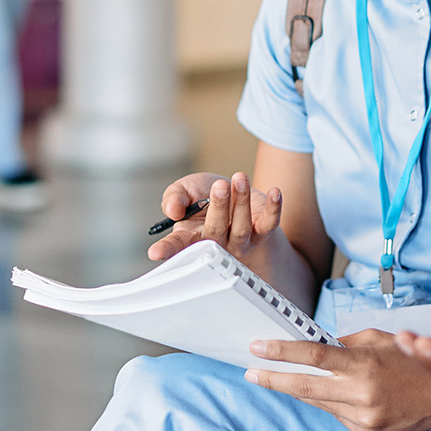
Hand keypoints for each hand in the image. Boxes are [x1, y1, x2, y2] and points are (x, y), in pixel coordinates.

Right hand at [148, 171, 282, 273]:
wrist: (232, 194)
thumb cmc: (203, 197)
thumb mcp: (184, 191)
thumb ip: (174, 198)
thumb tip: (173, 210)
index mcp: (191, 235)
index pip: (176, 246)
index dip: (166, 249)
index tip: (155, 252)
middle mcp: (216, 242)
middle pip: (216, 231)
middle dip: (219, 208)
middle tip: (219, 187)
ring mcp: (240, 240)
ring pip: (241, 227)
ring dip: (241, 202)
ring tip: (239, 178)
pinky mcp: (262, 231)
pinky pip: (269, 223)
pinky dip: (274, 208)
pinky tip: (275, 193)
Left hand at [245, 330, 430, 430]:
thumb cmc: (418, 361)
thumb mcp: (384, 339)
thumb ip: (348, 343)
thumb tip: (315, 344)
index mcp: (367, 365)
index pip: (314, 357)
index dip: (282, 352)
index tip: (257, 347)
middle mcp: (362, 395)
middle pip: (306, 387)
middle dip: (275, 379)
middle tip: (252, 371)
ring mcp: (365, 419)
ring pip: (321, 404)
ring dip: (306, 390)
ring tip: (293, 377)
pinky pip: (340, 417)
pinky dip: (337, 404)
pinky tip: (349, 395)